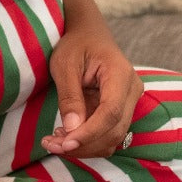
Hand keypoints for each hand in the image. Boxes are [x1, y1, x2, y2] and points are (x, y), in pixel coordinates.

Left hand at [41, 0, 142, 157]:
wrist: (88, 34)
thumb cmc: (76, 44)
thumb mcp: (65, 64)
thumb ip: (69, 96)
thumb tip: (72, 130)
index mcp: (121, 74)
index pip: (111, 112)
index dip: (89, 133)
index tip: (64, 144)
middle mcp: (132, 90)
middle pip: (114, 130)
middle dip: (83, 144)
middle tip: (50, 144)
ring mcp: (129, 102)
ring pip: (113, 138)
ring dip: (84, 147)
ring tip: (54, 141)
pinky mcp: (121, 110)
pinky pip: (108, 133)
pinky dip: (88, 141)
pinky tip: (66, 136)